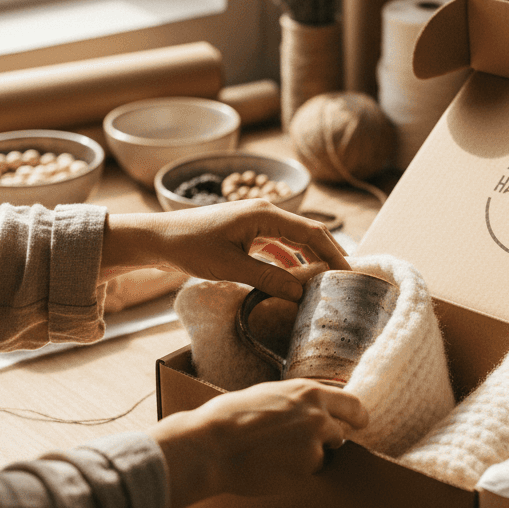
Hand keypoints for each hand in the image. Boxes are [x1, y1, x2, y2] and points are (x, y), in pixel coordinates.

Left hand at [99, 199, 350, 300]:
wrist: (157, 239)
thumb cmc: (189, 247)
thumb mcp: (232, 267)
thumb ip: (270, 279)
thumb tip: (302, 294)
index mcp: (265, 214)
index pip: (312, 232)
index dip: (334, 253)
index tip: (350, 274)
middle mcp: (264, 214)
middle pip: (307, 234)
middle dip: (327, 256)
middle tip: (346, 280)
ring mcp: (255, 223)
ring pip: (293, 241)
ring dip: (309, 260)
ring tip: (325, 283)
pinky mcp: (246, 234)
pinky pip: (277, 246)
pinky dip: (289, 262)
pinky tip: (296, 280)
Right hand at [150, 380, 368, 507]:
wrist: (211, 446)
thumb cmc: (230, 417)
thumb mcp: (270, 394)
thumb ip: (297, 402)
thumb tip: (311, 408)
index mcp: (309, 393)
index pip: (352, 404)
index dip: (357, 416)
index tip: (360, 423)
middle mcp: (318, 418)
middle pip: (340, 434)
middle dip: (328, 441)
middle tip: (305, 447)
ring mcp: (313, 447)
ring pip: (320, 457)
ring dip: (305, 459)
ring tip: (272, 455)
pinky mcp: (303, 473)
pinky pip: (304, 474)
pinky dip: (291, 474)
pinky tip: (268, 467)